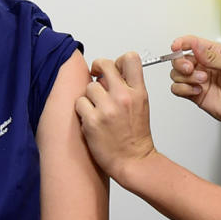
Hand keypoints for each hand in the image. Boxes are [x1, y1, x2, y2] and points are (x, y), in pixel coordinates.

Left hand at [75, 52, 155, 182]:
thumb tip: (111, 74)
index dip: (118, 60)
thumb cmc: (136, 136)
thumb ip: (129, 87)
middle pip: (104, 64)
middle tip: (96, 77)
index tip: (112, 69)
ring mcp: (107, 109)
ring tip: (98, 110)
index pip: (130, 58)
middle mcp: (123, 97)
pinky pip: (79, 103)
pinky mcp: (92, 121)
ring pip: (89, 87)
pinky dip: (83, 111)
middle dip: (97, 69)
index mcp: (138, 92)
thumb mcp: (141, 105)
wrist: (133, 161)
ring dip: (90, 97)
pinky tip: (92, 120)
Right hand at [168, 36, 220, 129]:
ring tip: (202, 81)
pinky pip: (177, 89)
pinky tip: (197, 90)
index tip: (176, 47)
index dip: (181, 43)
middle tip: (190, 68)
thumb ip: (212, 55)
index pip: (192, 43)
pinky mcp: (194, 94)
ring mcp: (197, 80)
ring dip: (186, 77)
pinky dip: (183, 89)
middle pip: (179, 59)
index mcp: (213, 53)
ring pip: (176, 74)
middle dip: (180, 62)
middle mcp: (203, 65)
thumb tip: (196, 45)